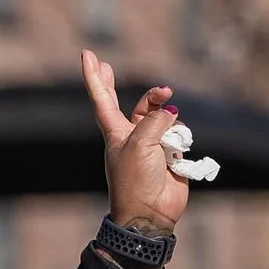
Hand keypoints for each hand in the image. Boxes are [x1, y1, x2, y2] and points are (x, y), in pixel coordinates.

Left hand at [82, 49, 190, 237]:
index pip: (103, 98)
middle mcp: (131, 135)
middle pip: (129, 104)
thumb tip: (172, 114)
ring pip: (163, 116)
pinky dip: (181, 138)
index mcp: (115, 132)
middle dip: (122, 86)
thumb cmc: (136, 181)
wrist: (150, 214)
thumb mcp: (141, 144)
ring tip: (171, 133)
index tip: (87, 54)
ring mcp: (151, 144)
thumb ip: (156, 121)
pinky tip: (177, 154)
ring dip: (169, 117)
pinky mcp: (170, 154)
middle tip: (110, 67)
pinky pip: (179, 134)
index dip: (95, 77)